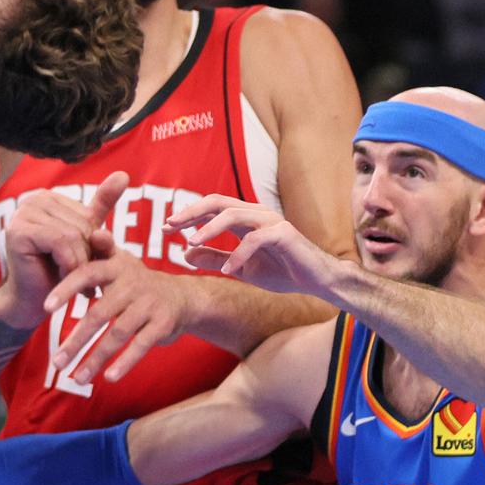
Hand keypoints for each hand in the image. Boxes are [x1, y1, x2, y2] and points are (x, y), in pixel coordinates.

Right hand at [0, 172, 127, 329]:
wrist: (34, 300)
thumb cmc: (58, 270)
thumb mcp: (86, 237)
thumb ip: (102, 205)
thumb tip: (123, 174)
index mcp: (48, 197)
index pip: (86, 215)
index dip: (91, 242)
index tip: (84, 261)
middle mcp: (32, 200)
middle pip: (80, 225)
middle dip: (85, 254)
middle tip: (78, 274)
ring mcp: (22, 213)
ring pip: (72, 235)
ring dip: (78, 263)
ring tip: (72, 278)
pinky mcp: (18, 231)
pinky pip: (60, 242)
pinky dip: (68, 264)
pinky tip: (63, 276)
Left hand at [42, 247, 196, 384]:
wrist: (183, 297)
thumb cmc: (138, 282)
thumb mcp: (120, 262)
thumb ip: (100, 251)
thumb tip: (92, 232)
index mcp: (116, 266)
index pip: (86, 273)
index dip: (66, 288)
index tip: (45, 307)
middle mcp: (132, 283)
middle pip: (99, 314)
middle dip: (76, 340)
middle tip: (56, 362)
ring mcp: (149, 304)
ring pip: (117, 334)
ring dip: (95, 359)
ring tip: (76, 379)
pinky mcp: (163, 324)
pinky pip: (141, 345)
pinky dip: (125, 362)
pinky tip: (109, 378)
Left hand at [165, 195, 345, 299]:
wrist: (318, 281)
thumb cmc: (282, 271)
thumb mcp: (240, 268)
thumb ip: (215, 259)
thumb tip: (185, 255)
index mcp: (245, 219)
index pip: (211, 208)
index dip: (187, 215)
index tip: (166, 227)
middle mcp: (256, 214)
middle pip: (217, 202)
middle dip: (191, 212)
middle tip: (169, 225)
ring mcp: (270, 221)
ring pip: (233, 214)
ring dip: (209, 229)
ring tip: (190, 244)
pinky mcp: (284, 234)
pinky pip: (254, 239)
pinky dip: (237, 255)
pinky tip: (226, 271)